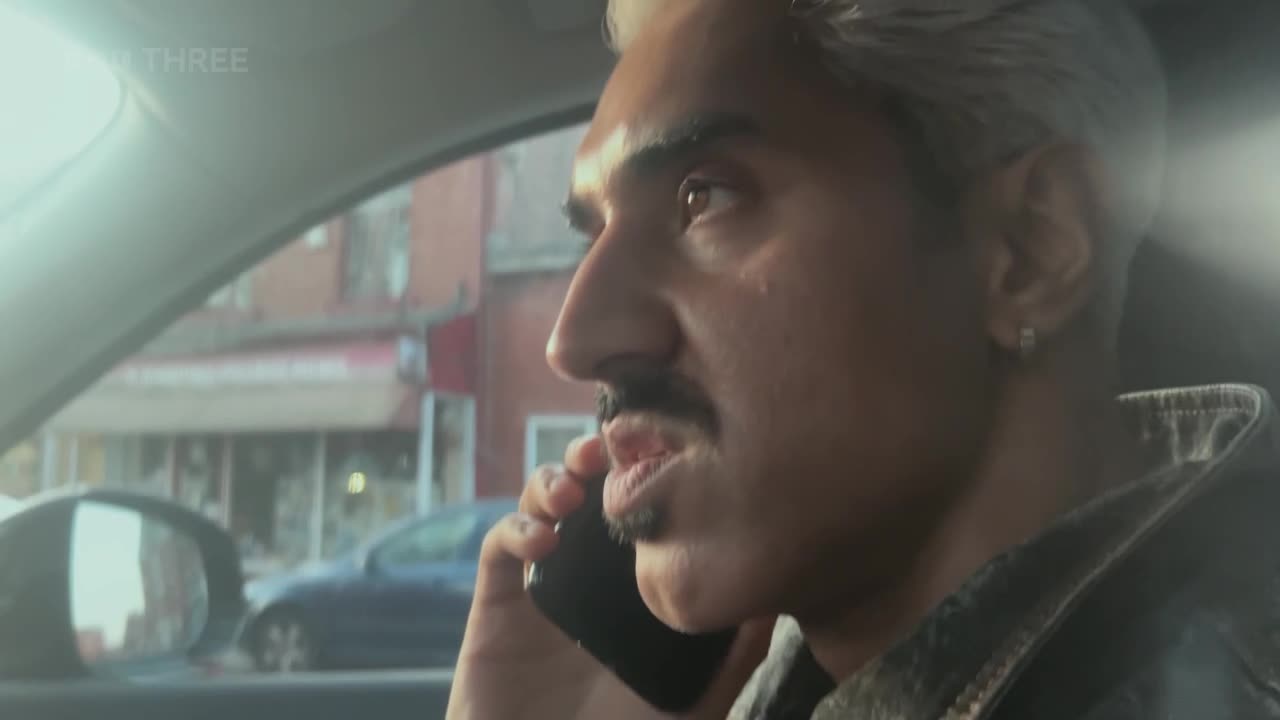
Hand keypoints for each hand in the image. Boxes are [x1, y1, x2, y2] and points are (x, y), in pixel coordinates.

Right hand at [446, 436, 773, 719]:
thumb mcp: (698, 702)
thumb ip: (737, 651)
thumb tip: (777, 591)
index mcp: (638, 586)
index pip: (644, 508)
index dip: (652, 469)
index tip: (669, 446)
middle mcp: (593, 575)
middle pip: (593, 490)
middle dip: (599, 457)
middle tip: (610, 447)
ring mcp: (546, 583)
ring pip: (544, 503)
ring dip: (554, 479)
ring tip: (572, 489)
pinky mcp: (501, 601)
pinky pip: (500, 545)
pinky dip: (517, 527)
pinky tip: (542, 539)